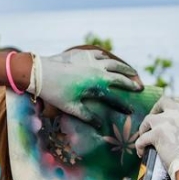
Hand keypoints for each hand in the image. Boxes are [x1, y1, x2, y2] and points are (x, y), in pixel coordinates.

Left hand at [27, 49, 142, 127]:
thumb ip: (87, 116)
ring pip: (113, 62)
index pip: (116, 96)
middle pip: (120, 75)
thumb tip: (100, 126)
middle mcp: (98, 70)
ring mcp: (91, 60)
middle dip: (131, 82)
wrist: (39, 71)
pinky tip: (109, 60)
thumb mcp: (71, 107)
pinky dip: (108, 58)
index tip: (131, 110)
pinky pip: (100, 54)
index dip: (124, 104)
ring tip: (132, 71)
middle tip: (139, 87)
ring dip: (124, 67)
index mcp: (97, 84)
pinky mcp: (82, 54)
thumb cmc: (54, 92)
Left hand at [134, 95, 178, 179]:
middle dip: (157, 109)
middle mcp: (178, 112)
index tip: (173, 111)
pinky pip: (141, 139)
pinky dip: (139, 146)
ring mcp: (165, 121)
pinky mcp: (156, 133)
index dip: (178, 103)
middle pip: (163, 101)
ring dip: (145, 127)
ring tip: (144, 136)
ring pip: (148, 118)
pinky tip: (140, 152)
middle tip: (154, 121)